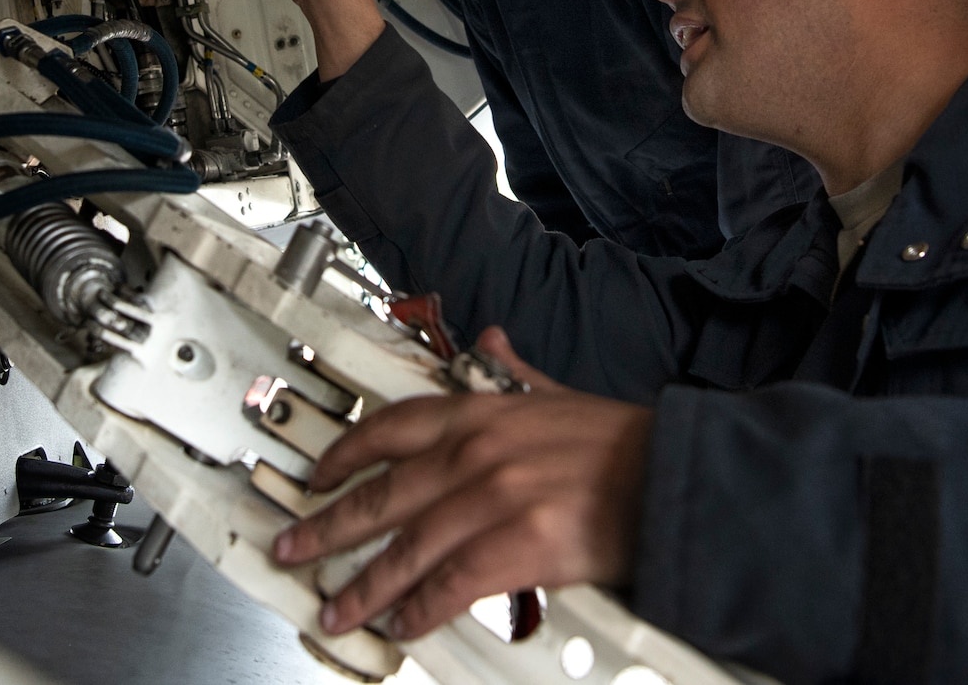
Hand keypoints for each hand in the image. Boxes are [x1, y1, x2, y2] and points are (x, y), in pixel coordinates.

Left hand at [271, 328, 652, 639]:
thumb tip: (491, 343)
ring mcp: (496, 498)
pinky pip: (454, 584)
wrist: (674, 476)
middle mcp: (478, 451)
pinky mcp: (521, 545)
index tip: (315, 476)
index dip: (343, 455)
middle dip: (328, 526)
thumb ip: (514, 374)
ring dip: (364, 584)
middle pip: (382, 494)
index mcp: (482, 411)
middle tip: (292, 546)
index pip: (390, 428)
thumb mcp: (557, 393)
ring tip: (335, 608)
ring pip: (408, 547)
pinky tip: (402, 624)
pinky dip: (422, 608)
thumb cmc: (621, 444)